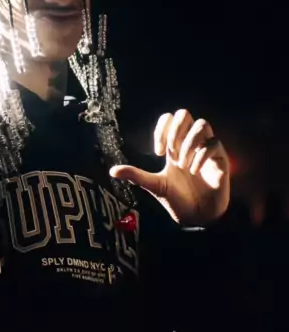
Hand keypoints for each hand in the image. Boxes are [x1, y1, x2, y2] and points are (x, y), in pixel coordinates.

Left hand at [110, 109, 230, 224]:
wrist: (196, 217)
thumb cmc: (177, 200)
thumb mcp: (154, 185)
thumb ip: (136, 175)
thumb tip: (112, 171)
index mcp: (175, 146)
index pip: (169, 119)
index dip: (162, 128)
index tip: (158, 151)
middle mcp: (191, 143)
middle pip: (185, 114)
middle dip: (175, 130)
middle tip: (170, 152)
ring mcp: (206, 149)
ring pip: (202, 124)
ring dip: (189, 142)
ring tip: (182, 164)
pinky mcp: (220, 159)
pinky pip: (214, 143)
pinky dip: (201, 156)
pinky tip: (193, 171)